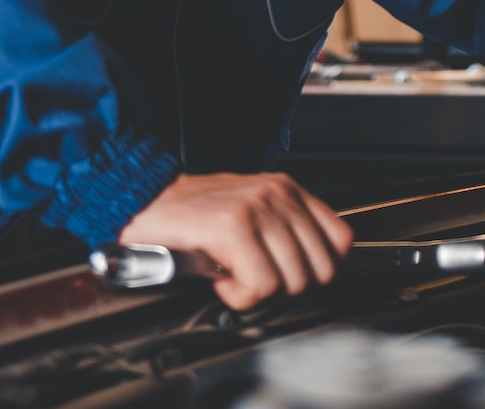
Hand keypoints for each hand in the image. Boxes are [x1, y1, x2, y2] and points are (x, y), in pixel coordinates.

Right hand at [118, 172, 352, 309]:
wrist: (143, 201)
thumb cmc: (193, 215)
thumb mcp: (250, 213)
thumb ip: (284, 232)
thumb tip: (314, 271)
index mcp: (287, 190)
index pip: (341, 241)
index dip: (319, 270)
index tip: (289, 276)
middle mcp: (278, 194)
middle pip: (321, 269)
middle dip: (288, 287)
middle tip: (255, 279)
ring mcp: (258, 208)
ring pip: (293, 281)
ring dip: (260, 292)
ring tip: (233, 276)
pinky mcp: (234, 227)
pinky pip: (262, 285)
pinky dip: (240, 295)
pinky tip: (221, 280)